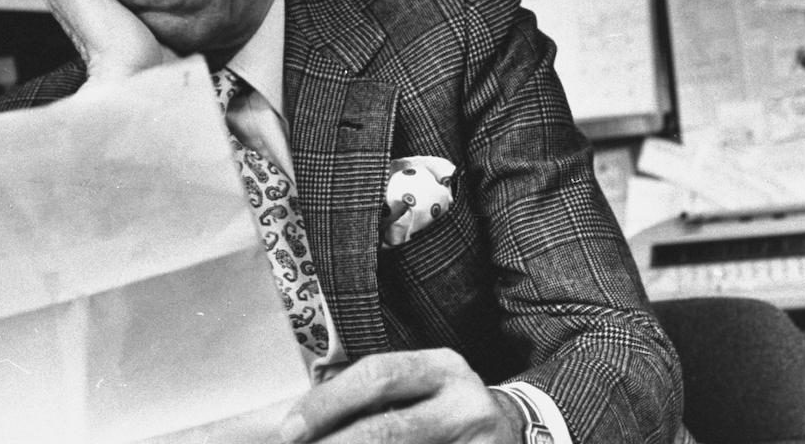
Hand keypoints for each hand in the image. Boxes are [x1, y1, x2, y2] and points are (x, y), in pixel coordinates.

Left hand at [279, 349, 523, 442]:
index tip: (289, 430)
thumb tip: (297, 424)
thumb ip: (368, 399)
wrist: (515, 436)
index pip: (377, 375)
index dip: (328, 403)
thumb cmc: (445, 413)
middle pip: (388, 429)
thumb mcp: (419, 389)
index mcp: (442, 368)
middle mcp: (465, 403)